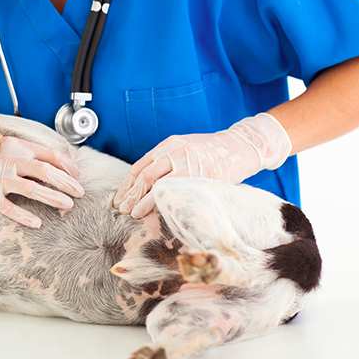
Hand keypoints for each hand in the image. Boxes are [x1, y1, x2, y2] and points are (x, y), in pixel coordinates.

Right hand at [0, 133, 84, 227]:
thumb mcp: (9, 147)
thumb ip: (30, 153)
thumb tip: (56, 164)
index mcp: (19, 146)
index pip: (51, 154)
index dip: (68, 166)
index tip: (78, 176)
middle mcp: (11, 160)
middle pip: (46, 172)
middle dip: (67, 183)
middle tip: (80, 193)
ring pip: (32, 189)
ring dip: (53, 198)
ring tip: (67, 206)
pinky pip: (10, 208)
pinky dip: (24, 216)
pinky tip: (38, 223)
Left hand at [112, 112, 291, 218]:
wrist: (239, 147)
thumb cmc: (210, 151)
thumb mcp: (185, 147)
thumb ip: (167, 161)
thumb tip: (147, 184)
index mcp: (168, 145)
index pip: (140, 165)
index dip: (128, 183)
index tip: (120, 197)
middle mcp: (174, 152)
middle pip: (145, 175)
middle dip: (131, 194)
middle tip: (122, 208)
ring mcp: (187, 164)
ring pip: (157, 183)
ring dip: (142, 200)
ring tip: (133, 213)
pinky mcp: (200, 176)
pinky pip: (177, 191)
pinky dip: (163, 202)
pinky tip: (156, 212)